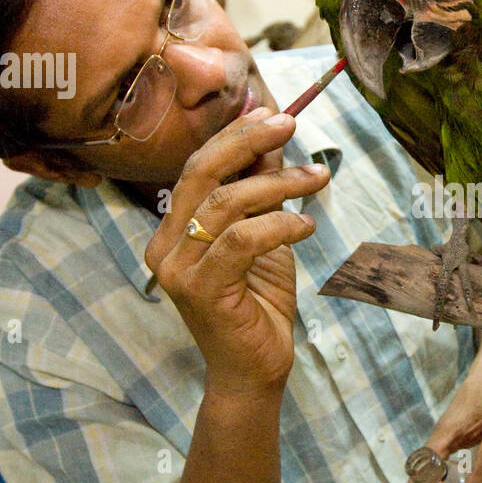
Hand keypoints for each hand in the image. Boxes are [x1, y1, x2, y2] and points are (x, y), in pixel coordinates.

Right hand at [144, 107, 329, 396]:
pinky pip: (243, 240)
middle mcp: (165, 246)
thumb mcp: (265, 236)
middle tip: (290, 124)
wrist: (255, 368)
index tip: (273, 113)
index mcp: (172, 229)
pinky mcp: (201, 289)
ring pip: (227, 204)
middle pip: (203, 174)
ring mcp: (178, 269)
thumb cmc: (258, 303)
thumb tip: (273, 139)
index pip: (198, 168)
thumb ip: (261, 190)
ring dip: (279, 184)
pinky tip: (306, 226)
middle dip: (248, 142)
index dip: (234, 137)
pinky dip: (279, 225)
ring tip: (316, 178)